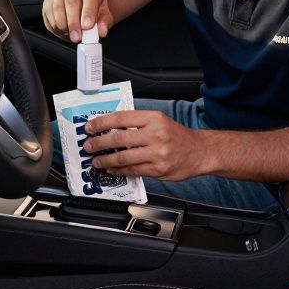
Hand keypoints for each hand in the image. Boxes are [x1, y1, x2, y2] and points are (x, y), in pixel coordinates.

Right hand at [42, 0, 114, 42]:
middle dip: (73, 23)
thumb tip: (101, 31)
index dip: (88, 12)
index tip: (87, 26)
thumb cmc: (96, 8)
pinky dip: (54, 26)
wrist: (87, 3)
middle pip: (71, 2)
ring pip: (57, 8)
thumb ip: (103, 23)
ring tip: (71, 35)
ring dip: (63, 25)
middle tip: (76, 37)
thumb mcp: (105, 15)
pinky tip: (63, 30)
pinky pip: (48, 14)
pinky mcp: (49, 0)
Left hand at [81, 110, 211, 180]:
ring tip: (96, 161)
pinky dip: (119, 170)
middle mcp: (155, 134)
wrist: (200, 151)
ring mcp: (156, 153)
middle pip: (119, 138)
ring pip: (123, 157)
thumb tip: (111, 128)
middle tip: (88, 146)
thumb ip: (137, 124)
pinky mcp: (158, 169)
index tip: (90, 128)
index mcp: (153, 118)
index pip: (121, 118)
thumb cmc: (177, 136)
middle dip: (99, 143)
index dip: (102, 123)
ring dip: (105, 160)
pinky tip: (112, 169)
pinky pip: (132, 170)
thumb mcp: (159, 121)